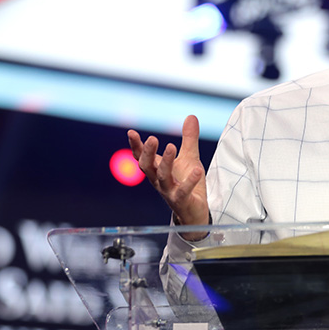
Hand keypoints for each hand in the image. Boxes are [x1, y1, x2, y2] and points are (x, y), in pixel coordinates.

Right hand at [128, 116, 209, 239]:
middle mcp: (159, 181)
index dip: (136, 146)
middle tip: (152, 138)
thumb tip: (191, 116)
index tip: (131, 132)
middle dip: (147, 153)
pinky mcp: (182, 201)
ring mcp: (169, 192)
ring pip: (162, 177)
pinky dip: (190, 181)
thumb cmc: (188, 184)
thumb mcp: (189, 158)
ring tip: (171, 146)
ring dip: (165, 162)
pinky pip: (183, 191)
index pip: (142, 157)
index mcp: (157, 170)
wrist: (194, 213)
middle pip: (147, 167)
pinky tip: (197, 170)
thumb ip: (188, 139)